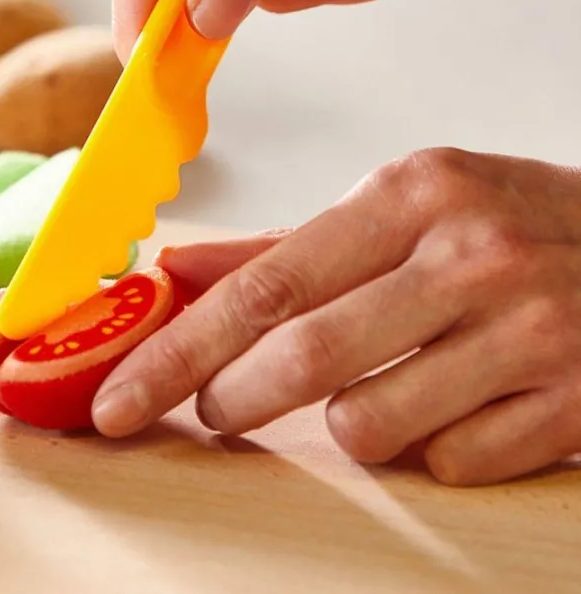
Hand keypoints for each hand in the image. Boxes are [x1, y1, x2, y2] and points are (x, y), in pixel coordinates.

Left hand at [92, 149, 580, 485]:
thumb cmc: (505, 221)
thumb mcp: (402, 205)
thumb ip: (284, 246)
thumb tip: (178, 272)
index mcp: (410, 194)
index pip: (266, 285)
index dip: (179, 349)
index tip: (120, 395)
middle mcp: (469, 257)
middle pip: (303, 358)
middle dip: (232, 398)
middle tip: (212, 408)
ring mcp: (528, 333)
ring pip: (369, 425)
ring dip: (347, 420)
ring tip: (377, 381)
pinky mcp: (571, 405)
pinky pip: (449, 461)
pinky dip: (430, 444)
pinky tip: (457, 400)